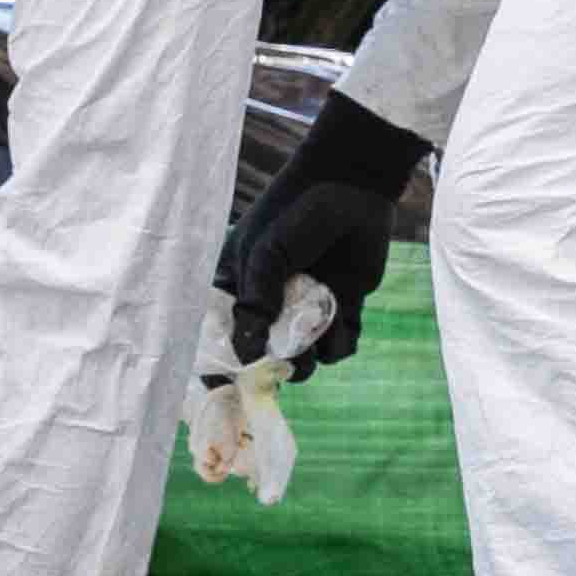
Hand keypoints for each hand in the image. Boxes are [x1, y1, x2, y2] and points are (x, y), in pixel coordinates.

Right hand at [210, 102, 429, 370]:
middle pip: (265, 359)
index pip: (222, 338)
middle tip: (287, 360)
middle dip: (277, 365)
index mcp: (239, 287)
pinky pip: (339, 348)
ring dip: (313, 357)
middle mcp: (271, 304)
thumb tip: (248, 354)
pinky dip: (341, 343)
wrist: (353, 185)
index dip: (223, 367)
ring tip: (319, 329)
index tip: (228, 390)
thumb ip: (255, 303)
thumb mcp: (265, 253)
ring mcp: (306, 309)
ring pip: (305, 360)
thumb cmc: (296, 212)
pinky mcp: (341, 309)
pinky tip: (343, 320)